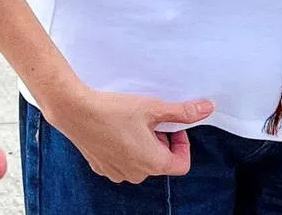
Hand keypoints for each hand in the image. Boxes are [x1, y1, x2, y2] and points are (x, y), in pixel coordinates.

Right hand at [44, 85, 214, 183]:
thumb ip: (181, 111)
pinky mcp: (101, 167)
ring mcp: (117, 173)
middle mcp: (137, 174)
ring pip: (140, 161)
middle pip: (160, 160)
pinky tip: (113, 128)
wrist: (74, 110)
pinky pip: (121, 161)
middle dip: (159, 139)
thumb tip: (207, 108)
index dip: (182, 142)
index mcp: (153, 163)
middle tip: (148, 117)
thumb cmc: (113, 109)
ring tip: (129, 121)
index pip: (182, 163)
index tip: (170, 124)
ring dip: (141, 143)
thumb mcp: (151, 107)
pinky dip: (123, 147)